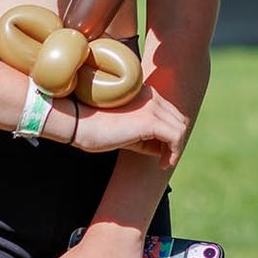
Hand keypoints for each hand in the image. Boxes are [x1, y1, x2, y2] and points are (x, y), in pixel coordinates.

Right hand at [68, 87, 187, 166]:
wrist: (78, 122)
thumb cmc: (95, 127)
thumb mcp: (125, 129)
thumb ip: (145, 135)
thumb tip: (162, 150)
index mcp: (145, 93)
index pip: (170, 113)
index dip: (170, 133)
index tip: (160, 151)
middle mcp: (152, 96)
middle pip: (178, 119)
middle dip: (175, 140)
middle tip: (164, 159)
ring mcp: (152, 107)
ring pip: (180, 128)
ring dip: (176, 149)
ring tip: (164, 163)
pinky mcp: (150, 120)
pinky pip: (176, 137)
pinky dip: (175, 152)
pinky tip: (164, 164)